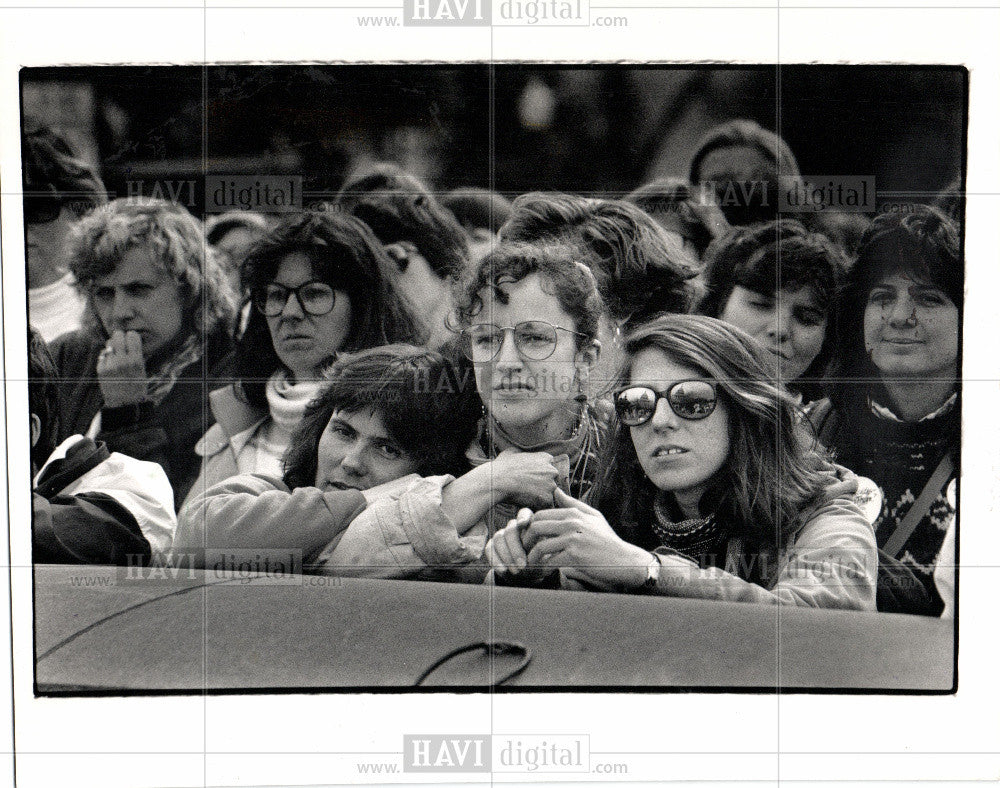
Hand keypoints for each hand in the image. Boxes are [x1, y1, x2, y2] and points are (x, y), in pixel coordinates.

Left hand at [96, 330, 149, 407]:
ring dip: (113, 346)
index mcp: (136, 360)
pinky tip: (111, 363)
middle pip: (118, 335)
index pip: (132, 335)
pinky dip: (107, 356)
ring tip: (117, 354)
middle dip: (120, 337)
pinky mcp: (100, 369)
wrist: (125, 404)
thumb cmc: (137, 387)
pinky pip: (103, 354)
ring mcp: (110, 365)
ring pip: (109, 343)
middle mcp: (122, 361)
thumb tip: (130, 339)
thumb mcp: (142, 370)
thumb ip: (137, 354)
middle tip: (122, 343)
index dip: (132, 336)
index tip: (132, 340)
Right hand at [484, 508, 551, 585]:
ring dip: (506, 556)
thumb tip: (541, 553)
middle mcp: (514, 527)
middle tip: (523, 565)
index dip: (523, 517)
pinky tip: (503, 571)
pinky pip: (489, 549)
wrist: (527, 576)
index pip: (524, 513)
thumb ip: (544, 553)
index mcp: (529, 524)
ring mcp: (501, 535)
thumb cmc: (540, 564)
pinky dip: (496, 560)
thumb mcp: (546, 559)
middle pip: (511, 529)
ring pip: (499, 538)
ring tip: (515, 571)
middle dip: (516, 548)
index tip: (524, 523)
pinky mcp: (491, 546)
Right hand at [488, 448, 560, 508]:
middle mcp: (552, 470)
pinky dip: (537, 506)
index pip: (550, 467)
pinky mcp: (547, 499)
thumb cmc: (501, 467)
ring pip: (550, 494)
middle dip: (543, 485)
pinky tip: (526, 504)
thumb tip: (520, 454)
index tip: (532, 478)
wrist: (496, 481)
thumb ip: (522, 453)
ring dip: (541, 497)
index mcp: (546, 458)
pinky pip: (546, 505)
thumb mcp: (512, 452)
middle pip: (552, 481)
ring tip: (526, 498)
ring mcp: (551, 485)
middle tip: (529, 490)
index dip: (541, 474)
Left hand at [525, 488, 653, 590]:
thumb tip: (555, 491)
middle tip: (525, 551)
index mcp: (573, 513)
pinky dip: (544, 568)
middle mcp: (572, 523)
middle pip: (535, 528)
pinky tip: (543, 571)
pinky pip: (550, 561)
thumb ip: (572, 503)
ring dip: (532, 557)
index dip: (529, 527)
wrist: (623, 559)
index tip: (529, 539)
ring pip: (540, 546)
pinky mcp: (575, 556)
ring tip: (531, 563)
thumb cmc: (606, 539)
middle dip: (526, 541)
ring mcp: (573, 539)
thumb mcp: (593, 516)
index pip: (539, 515)